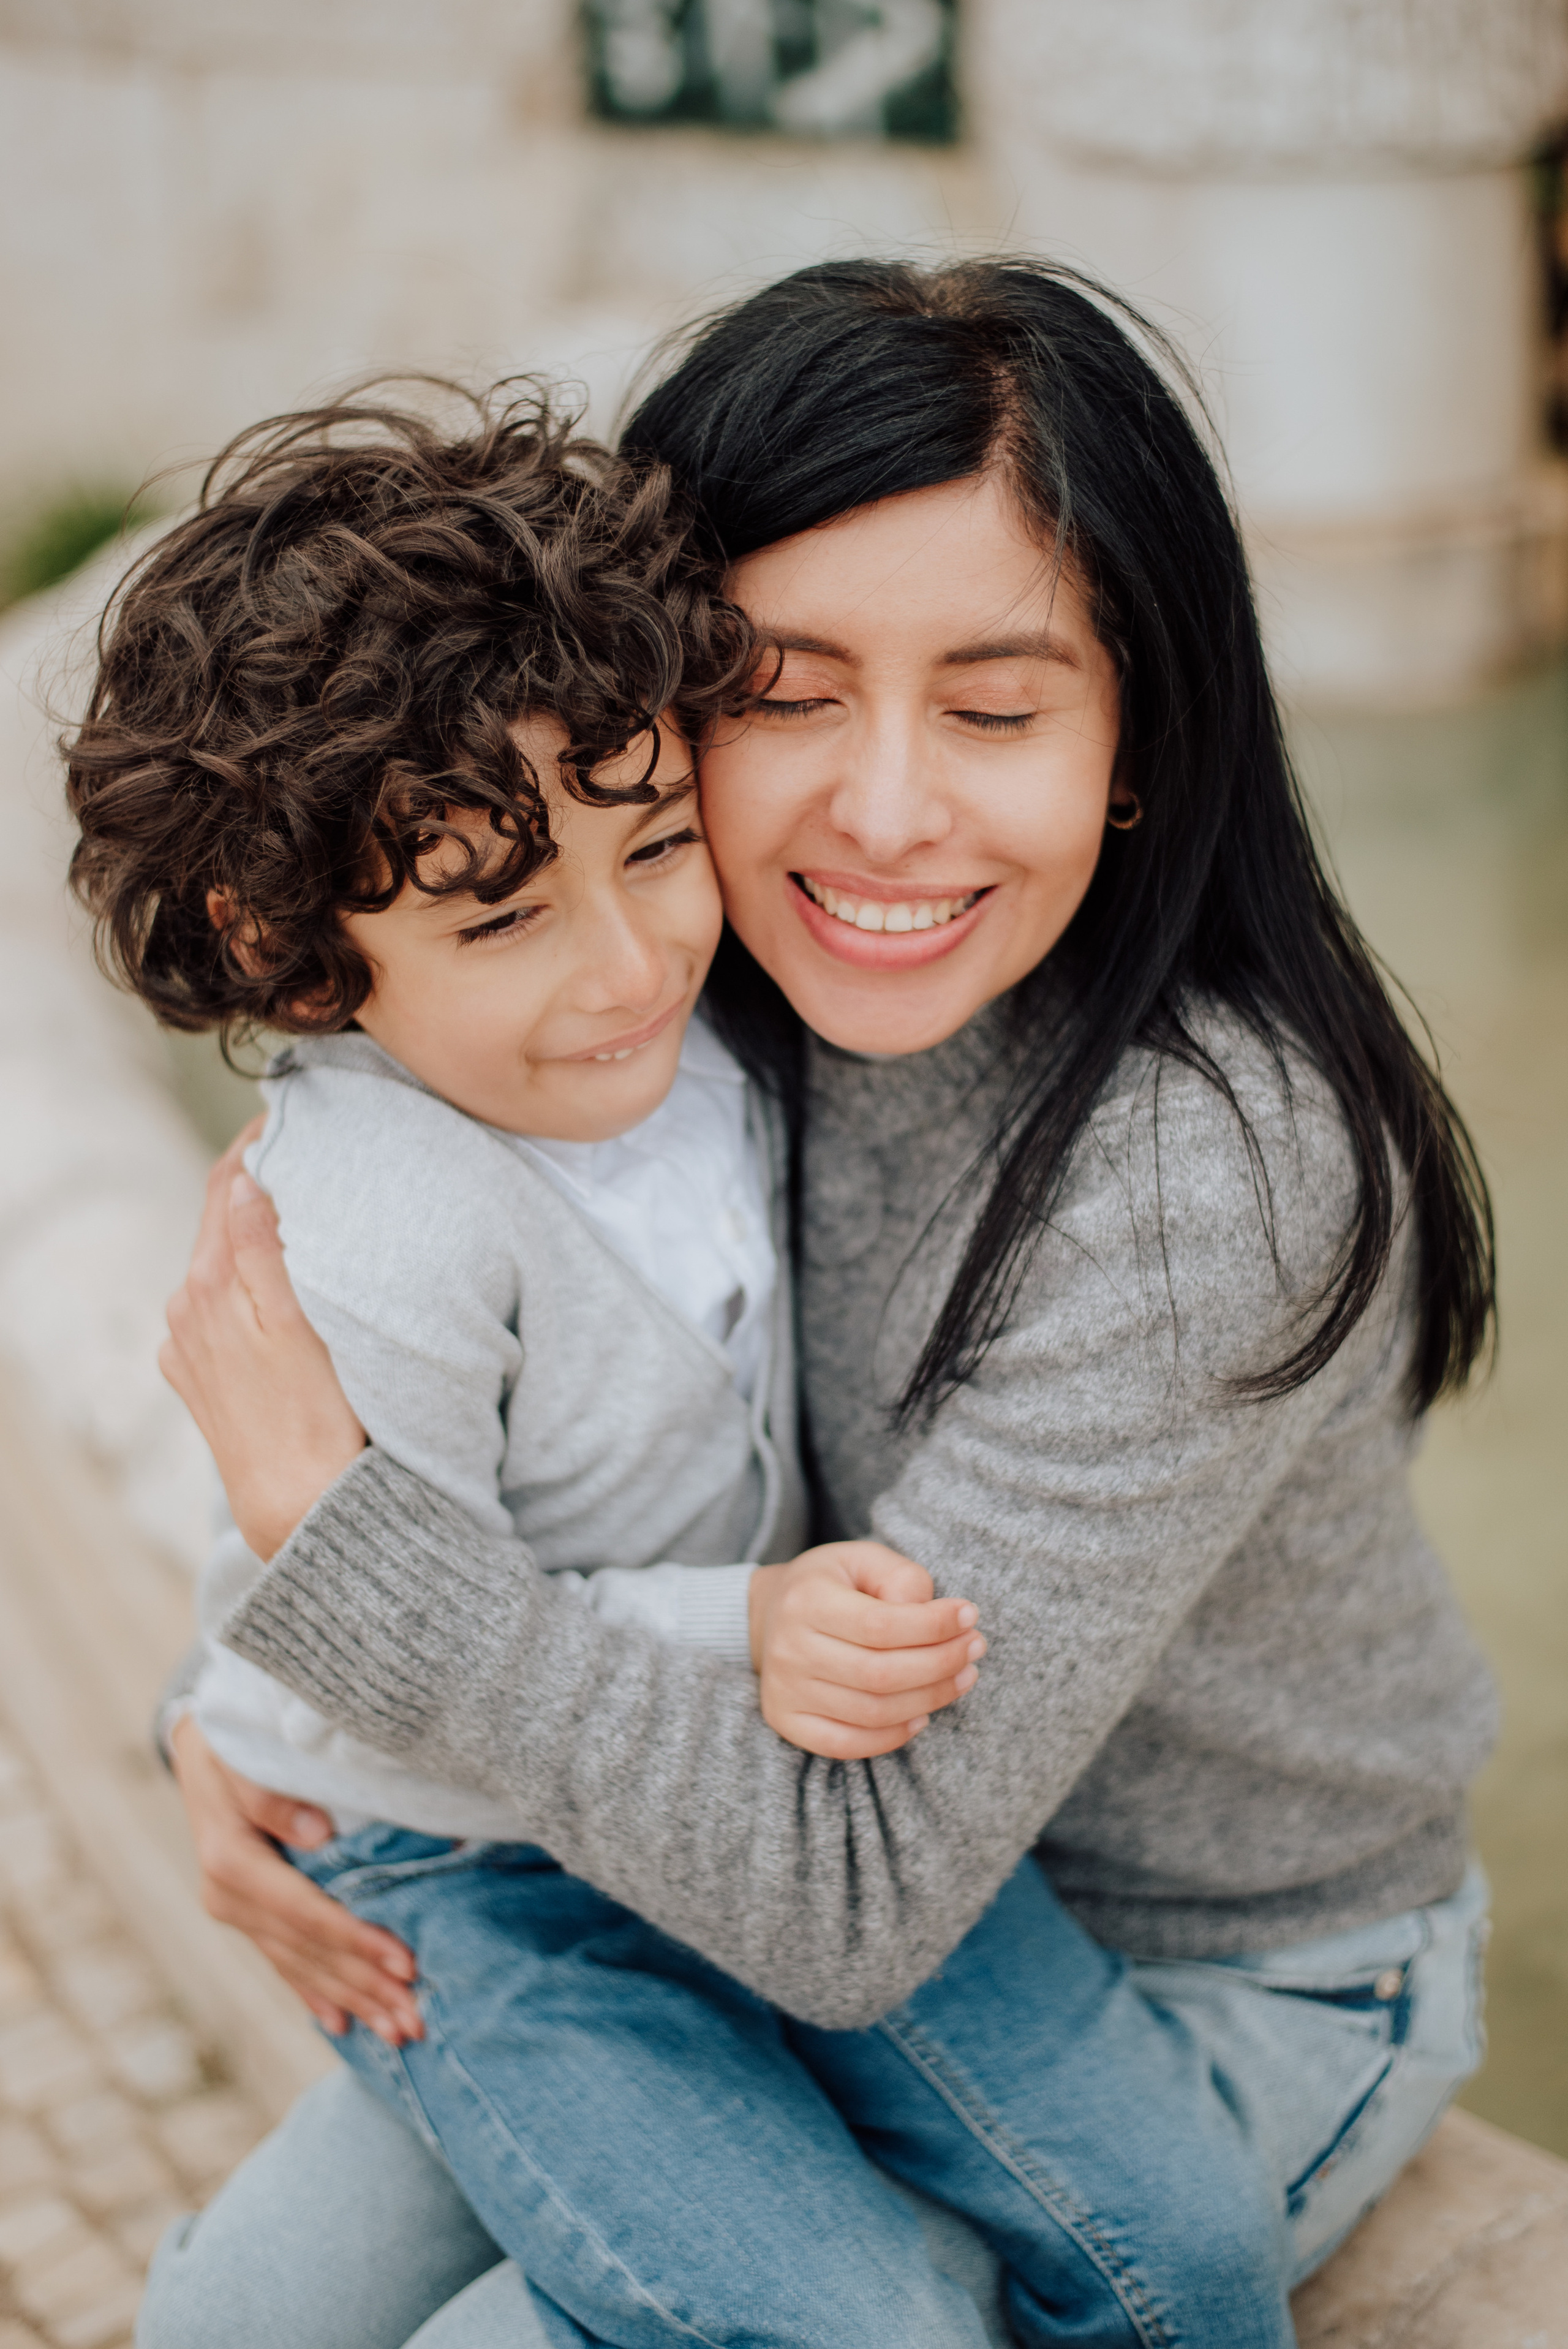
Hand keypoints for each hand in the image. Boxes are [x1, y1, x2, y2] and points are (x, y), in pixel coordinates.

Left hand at [161, 1125, 366, 1558]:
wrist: (301, 1509)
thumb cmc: (319, 1417)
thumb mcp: (299, 1323)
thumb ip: (261, 1249)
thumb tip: (244, 1178)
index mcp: (210, 1283)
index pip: (225, 1183)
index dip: (256, 1141)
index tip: (293, 1113)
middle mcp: (186, 1308)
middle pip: (218, 1220)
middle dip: (256, 1182)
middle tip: (309, 1150)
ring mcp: (186, 1345)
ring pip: (220, 1264)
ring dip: (251, 1234)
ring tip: (303, 1213)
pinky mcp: (195, 1376)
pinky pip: (219, 1309)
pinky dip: (246, 1285)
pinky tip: (281, 1290)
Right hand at [168, 1716, 422, 2044]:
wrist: (203, 1746)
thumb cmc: (235, 1740)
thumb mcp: (244, 1755)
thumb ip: (271, 1795)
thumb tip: (315, 1832)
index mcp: (232, 1862)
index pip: (307, 1913)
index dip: (357, 1940)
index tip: (406, 1963)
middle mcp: (230, 1898)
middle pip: (310, 1952)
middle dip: (366, 1988)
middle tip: (417, 2022)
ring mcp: (237, 1913)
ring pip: (302, 1966)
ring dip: (352, 2000)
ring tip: (399, 2032)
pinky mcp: (248, 1916)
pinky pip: (285, 1962)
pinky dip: (315, 1993)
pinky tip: (342, 2024)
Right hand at [747, 1541, 984, 1760]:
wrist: (770, 1612)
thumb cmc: (831, 1584)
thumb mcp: (863, 1559)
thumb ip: (900, 1577)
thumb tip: (932, 1617)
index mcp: (807, 1600)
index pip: (881, 1625)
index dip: (933, 1626)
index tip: (969, 1616)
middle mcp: (789, 1648)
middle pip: (880, 1674)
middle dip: (941, 1664)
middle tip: (974, 1649)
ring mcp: (784, 1690)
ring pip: (871, 1712)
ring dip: (929, 1699)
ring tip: (963, 1677)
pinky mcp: (786, 1720)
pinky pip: (845, 1744)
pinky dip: (891, 1737)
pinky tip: (922, 1716)